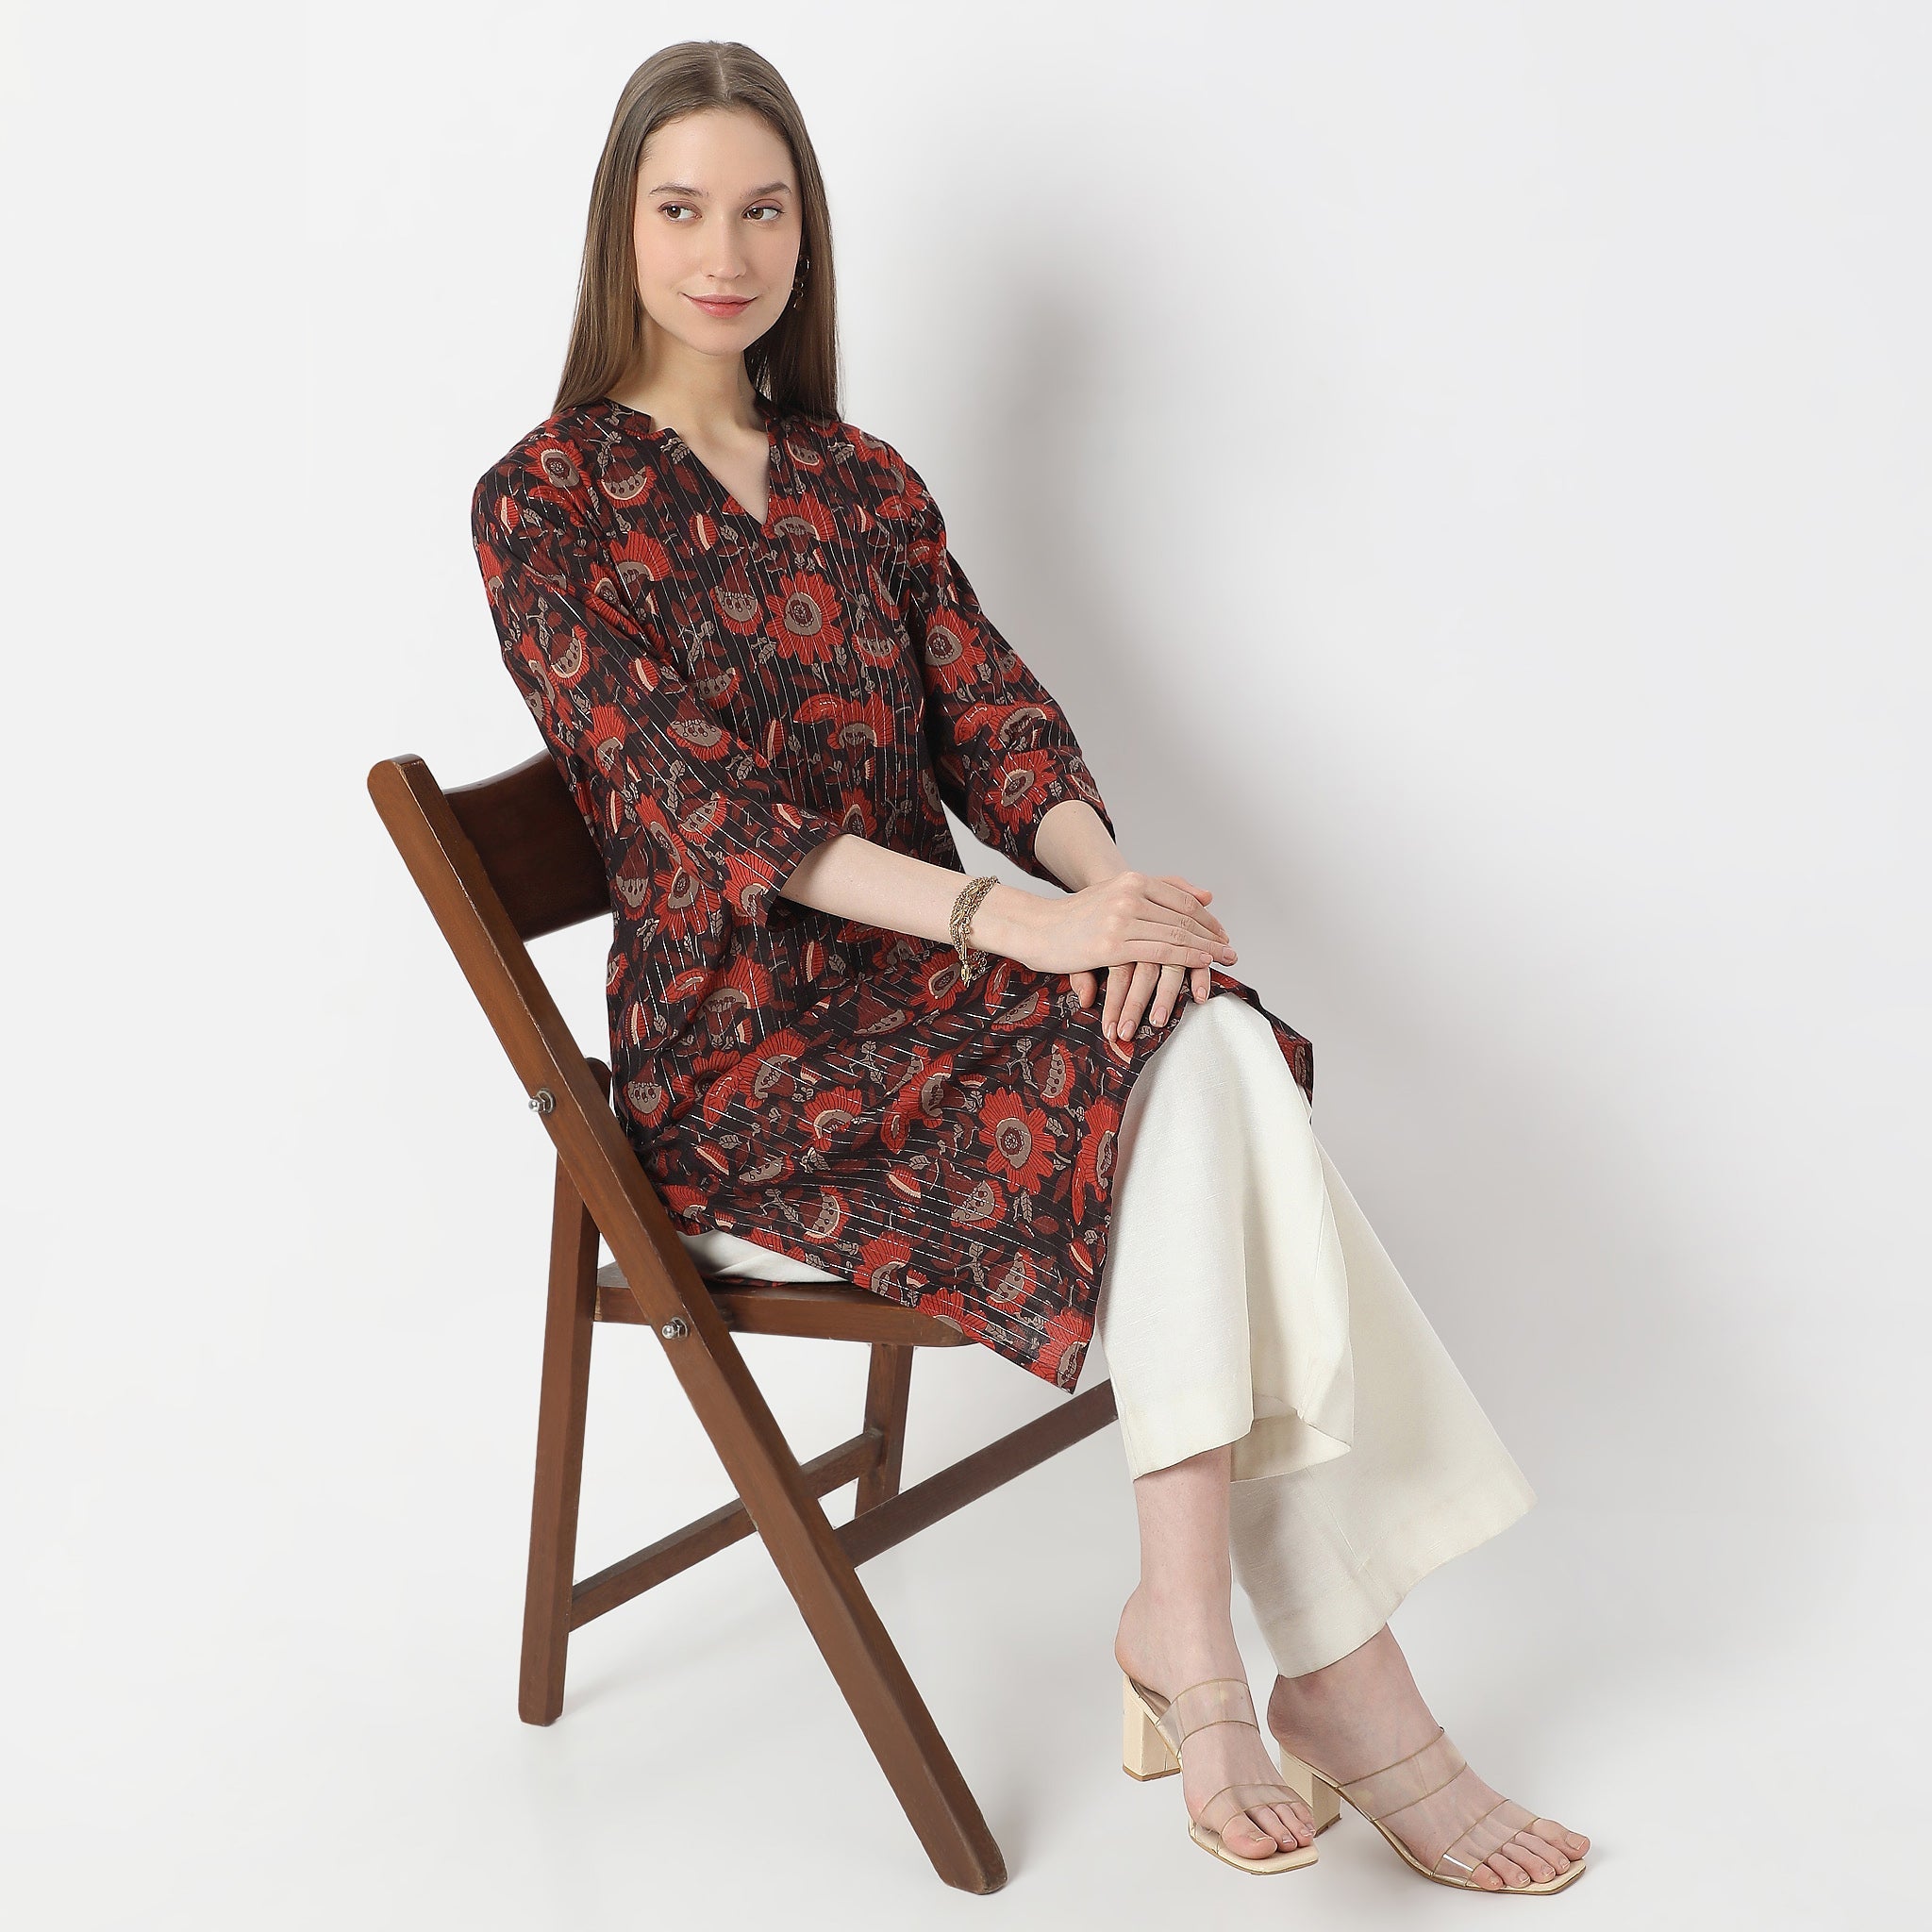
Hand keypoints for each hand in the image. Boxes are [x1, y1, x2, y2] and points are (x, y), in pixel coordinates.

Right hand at [993, 869, 1237, 1040]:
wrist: (1037, 928)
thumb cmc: (1077, 916)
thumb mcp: (1117, 894)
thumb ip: (1159, 892)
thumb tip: (1205, 895)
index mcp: (1131, 880)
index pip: (1180, 899)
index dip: (1206, 918)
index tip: (1222, 934)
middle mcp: (1129, 894)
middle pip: (1182, 917)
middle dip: (1211, 935)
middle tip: (1231, 950)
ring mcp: (1121, 918)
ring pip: (1175, 934)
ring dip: (1205, 949)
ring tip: (1224, 960)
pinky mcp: (1113, 944)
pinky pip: (1160, 952)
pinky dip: (1186, 958)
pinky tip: (1201, 965)